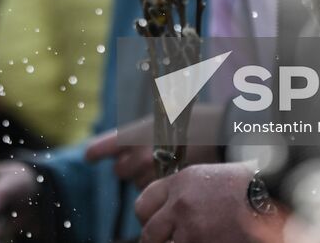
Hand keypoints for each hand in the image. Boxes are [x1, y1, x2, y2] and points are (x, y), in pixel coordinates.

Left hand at [85, 106, 224, 190]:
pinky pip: (157, 200)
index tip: (89, 155)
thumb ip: (145, 134)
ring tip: (171, 169)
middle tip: (151, 159)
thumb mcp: (169, 118)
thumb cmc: (203, 123)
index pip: (106, 146)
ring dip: (148, 180)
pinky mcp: (169, 196)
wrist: (230, 138)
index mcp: (139, 134)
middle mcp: (142, 157)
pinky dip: (163, 197)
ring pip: (139, 186)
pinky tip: (178, 186)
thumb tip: (127, 147)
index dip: (97, 151)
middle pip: (122, 170)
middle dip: (132, 167)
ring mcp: (155, 178)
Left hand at [134, 162, 284, 242]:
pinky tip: (206, 240)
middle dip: (156, 239)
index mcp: (180, 182)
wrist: (274, 196)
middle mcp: (180, 205)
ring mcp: (192, 231)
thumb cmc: (247, 186)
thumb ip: (183, 192)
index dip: (147, 217)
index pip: (142, 204)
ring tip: (193, 238)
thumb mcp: (208, 176)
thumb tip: (167, 211)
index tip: (153, 223)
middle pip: (148, 233)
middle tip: (166, 240)